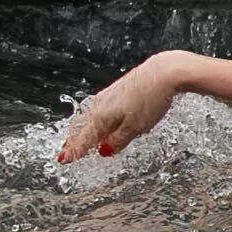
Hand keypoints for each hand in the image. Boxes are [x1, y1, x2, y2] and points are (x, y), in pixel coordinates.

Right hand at [57, 51, 189, 162]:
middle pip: (82, 125)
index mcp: (102, 116)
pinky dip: (95, 116)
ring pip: (90, 114)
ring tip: (78, 135)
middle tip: (66, 150)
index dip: (75, 151)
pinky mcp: (121, 86)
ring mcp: (111, 93)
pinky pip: (101, 105)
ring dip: (83, 127)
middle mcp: (102, 103)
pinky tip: (100, 116)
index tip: (66, 160)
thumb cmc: (152, 97)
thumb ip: (119, 140)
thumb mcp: (136, 127)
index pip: (84, 138)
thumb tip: (105, 150)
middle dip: (74, 139)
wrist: (166, 71)